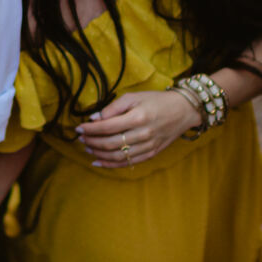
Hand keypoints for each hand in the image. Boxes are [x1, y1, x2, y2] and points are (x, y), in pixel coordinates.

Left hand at [75, 89, 199, 167]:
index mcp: (137, 117)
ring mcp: (147, 146)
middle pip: (110, 143)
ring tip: (87, 148)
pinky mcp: (151, 154)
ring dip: (98, 154)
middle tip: (80, 138)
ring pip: (117, 155)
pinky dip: (110, 164)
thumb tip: (94, 118)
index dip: (90, 129)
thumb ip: (113, 107)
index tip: (78, 127)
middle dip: (91, 141)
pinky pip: (127, 163)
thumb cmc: (156, 101)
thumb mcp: (134, 96)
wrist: (183, 111)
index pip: (107, 126)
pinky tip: (98, 161)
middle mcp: (143, 134)